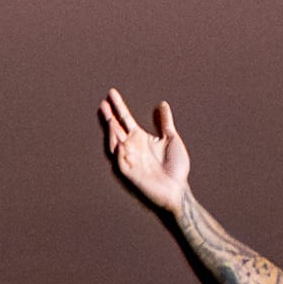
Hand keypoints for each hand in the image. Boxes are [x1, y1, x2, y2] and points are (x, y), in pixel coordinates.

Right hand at [99, 89, 190, 212]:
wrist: (178, 190)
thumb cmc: (175, 167)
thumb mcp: (171, 139)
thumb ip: (164, 122)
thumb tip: (161, 104)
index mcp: (140, 139)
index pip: (125, 119)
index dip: (118, 106)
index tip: (111, 93)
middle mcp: (131, 148)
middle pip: (115, 130)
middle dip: (109, 117)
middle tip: (103, 103)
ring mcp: (128, 160)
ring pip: (113, 144)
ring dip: (111, 133)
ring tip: (110, 119)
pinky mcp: (128, 174)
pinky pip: (119, 161)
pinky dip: (117, 151)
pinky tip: (118, 140)